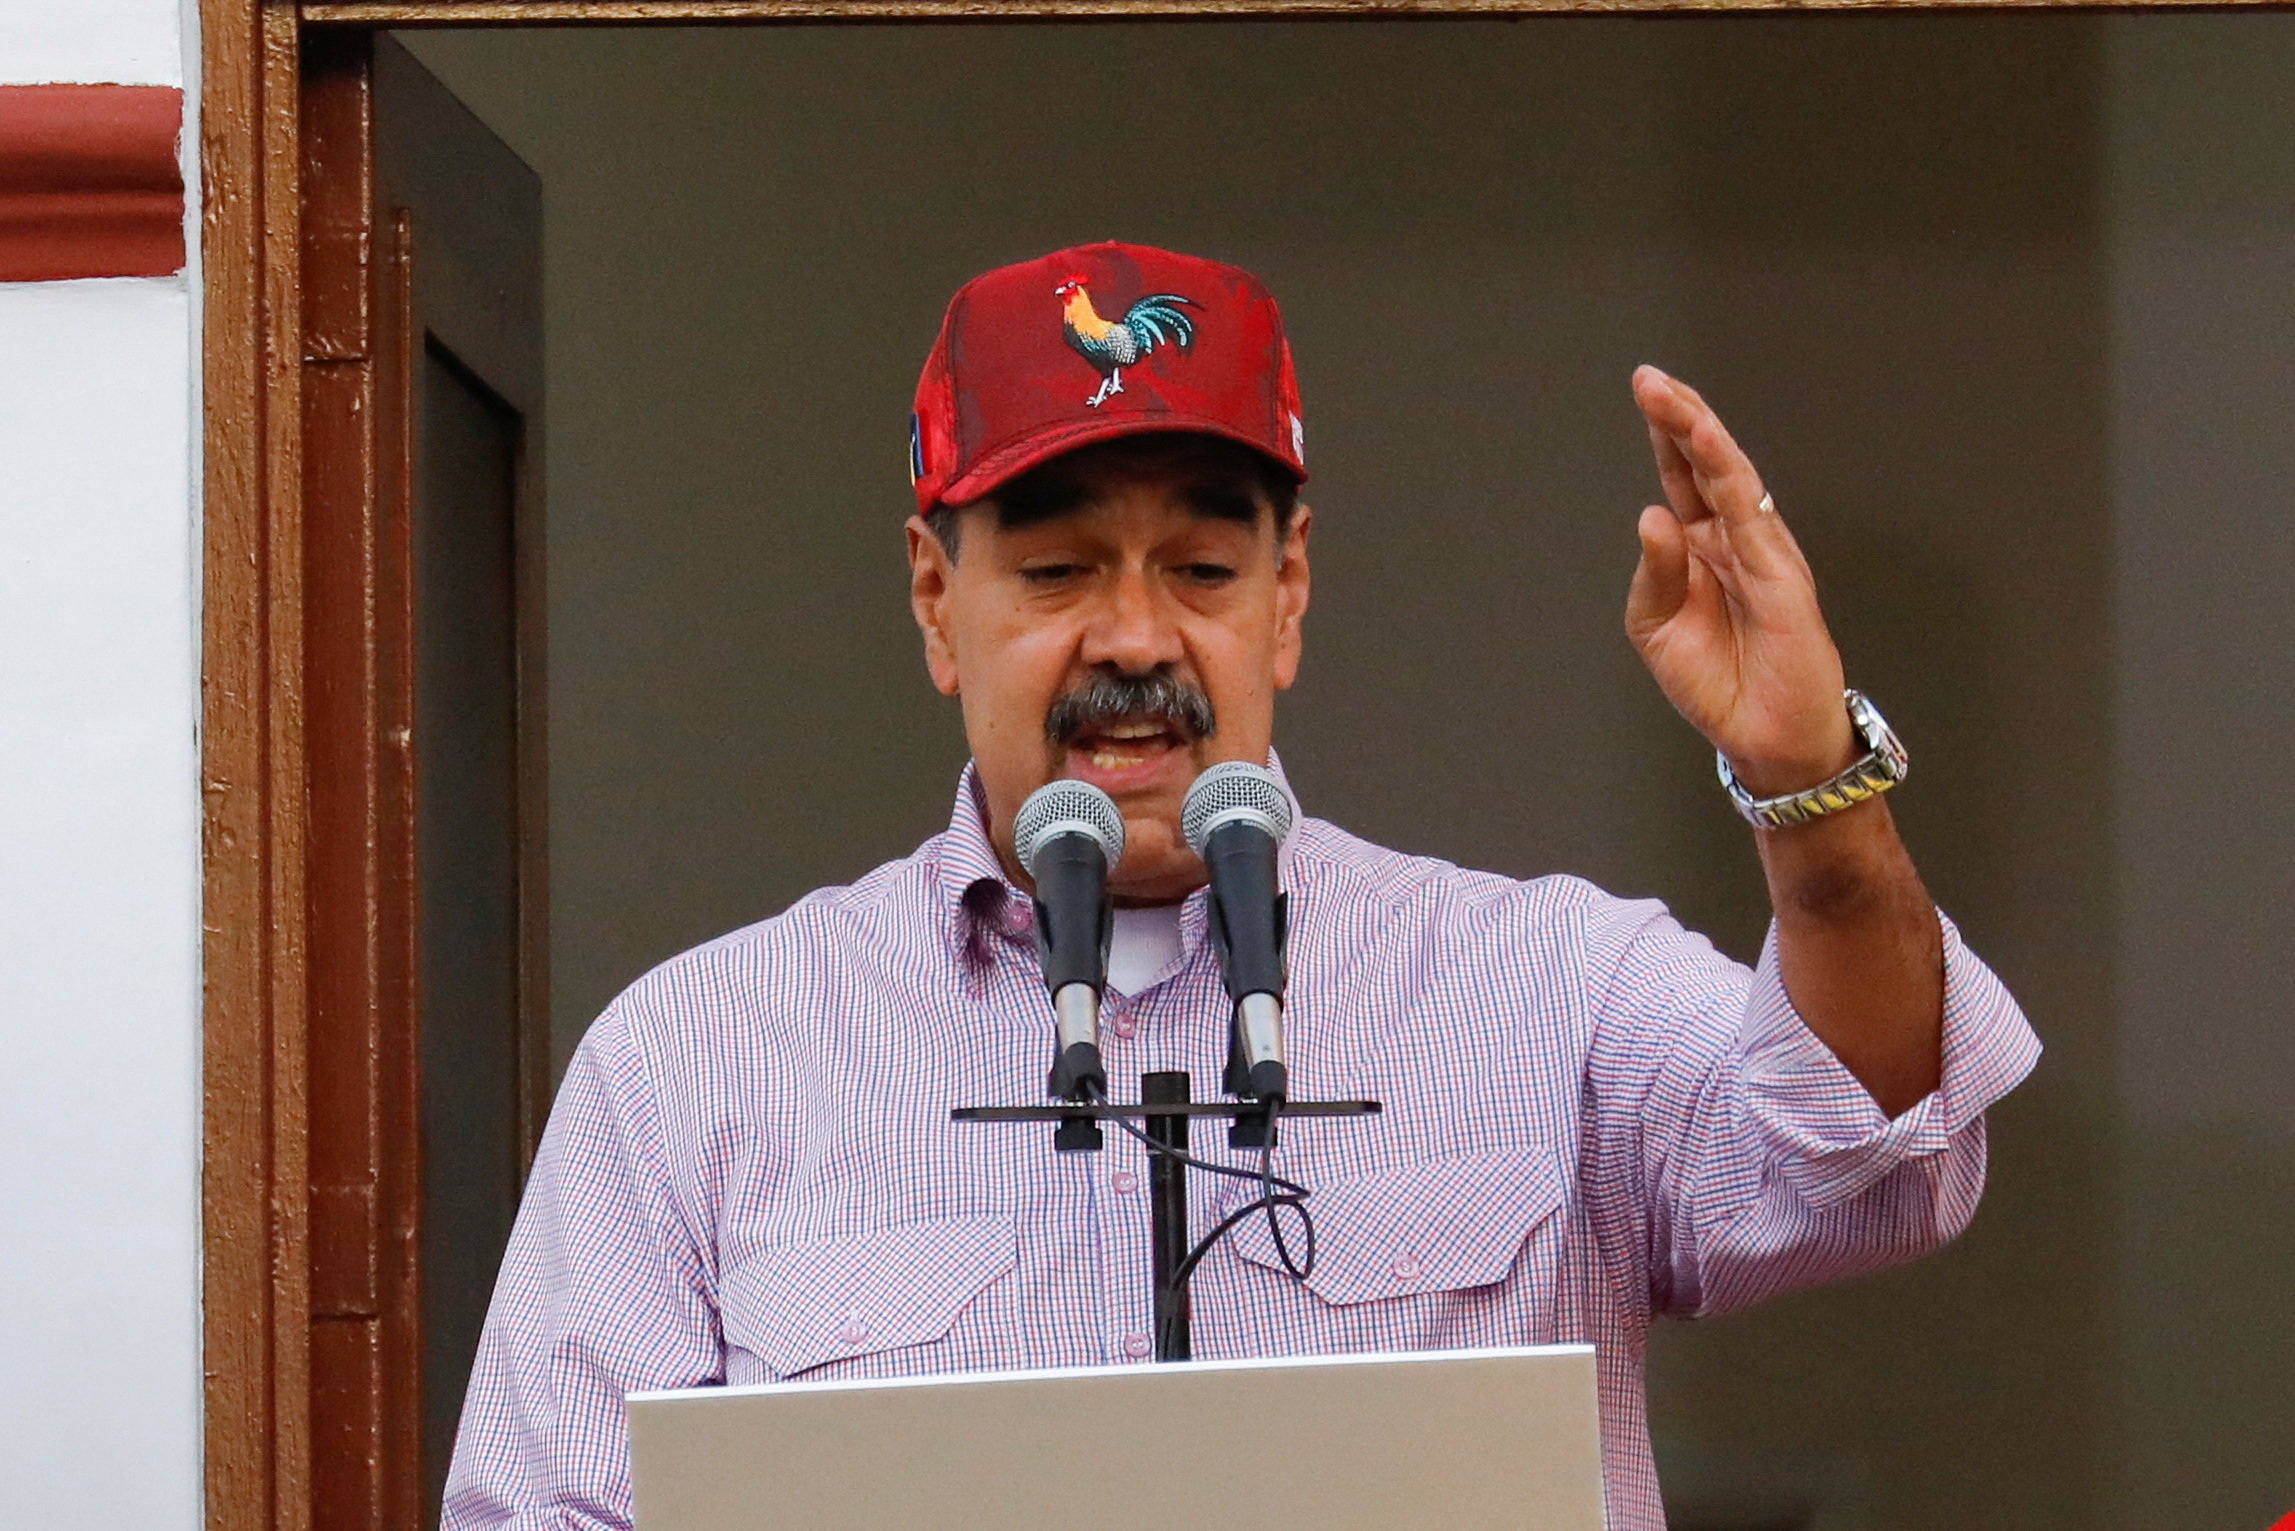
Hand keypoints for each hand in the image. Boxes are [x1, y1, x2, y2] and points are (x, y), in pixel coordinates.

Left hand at [1624, 365, 1855, 798]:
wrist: (1763, 738)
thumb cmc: (1716, 683)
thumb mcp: (1660, 629)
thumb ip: (1654, 575)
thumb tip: (1650, 516)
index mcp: (1700, 547)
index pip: (1681, 476)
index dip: (1664, 432)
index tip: (1645, 387)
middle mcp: (1733, 540)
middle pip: (1705, 465)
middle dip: (1680, 418)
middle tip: (1650, 380)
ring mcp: (1761, 554)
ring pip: (1732, 480)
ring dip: (1703, 438)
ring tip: (1675, 404)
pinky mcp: (1782, 578)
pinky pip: (1752, 520)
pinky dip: (1731, 482)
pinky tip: (1710, 448)